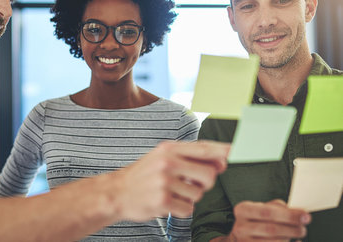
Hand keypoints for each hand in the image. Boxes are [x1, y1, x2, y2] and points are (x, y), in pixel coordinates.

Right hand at [114, 140, 229, 220]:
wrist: (117, 191)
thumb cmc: (144, 174)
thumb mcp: (163, 157)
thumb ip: (190, 157)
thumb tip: (221, 162)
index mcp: (169, 148)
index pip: (204, 148)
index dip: (224, 151)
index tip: (239, 151)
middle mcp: (167, 162)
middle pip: (209, 174)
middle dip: (206, 183)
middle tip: (192, 183)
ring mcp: (164, 181)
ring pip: (199, 194)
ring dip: (190, 197)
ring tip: (173, 192)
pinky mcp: (162, 200)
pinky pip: (188, 209)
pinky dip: (182, 209)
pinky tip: (168, 203)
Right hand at [228, 199, 310, 240]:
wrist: (242, 237)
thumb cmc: (255, 220)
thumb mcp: (261, 208)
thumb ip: (278, 208)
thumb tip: (298, 213)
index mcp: (242, 210)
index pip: (267, 212)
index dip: (288, 215)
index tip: (305, 216)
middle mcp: (240, 227)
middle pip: (271, 229)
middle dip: (291, 229)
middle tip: (303, 228)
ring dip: (289, 239)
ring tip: (298, 234)